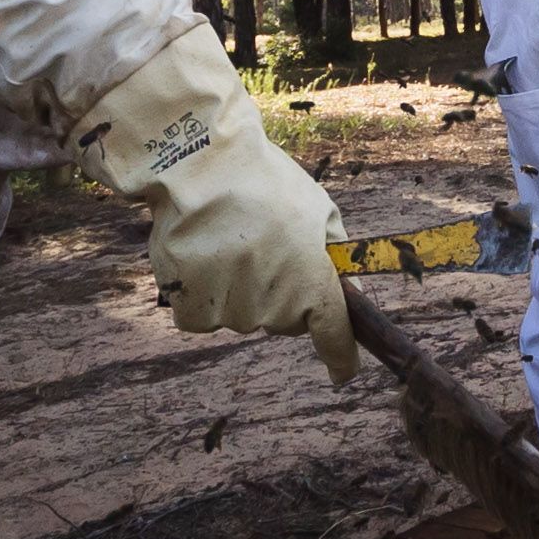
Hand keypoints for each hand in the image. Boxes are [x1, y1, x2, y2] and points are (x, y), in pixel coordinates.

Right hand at [75, 19, 358, 381]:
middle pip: (282, 319)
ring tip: (227, 238)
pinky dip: (202, 292)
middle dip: (280, 291)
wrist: (199, 165)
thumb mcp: (319, 210)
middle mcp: (273, 307)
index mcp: (311, 283)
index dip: (341, 357)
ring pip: (240, 315)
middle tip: (264, 242)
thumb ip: (335, 257)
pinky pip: (204, 314)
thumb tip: (349, 292)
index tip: (343, 374)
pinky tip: (201, 253)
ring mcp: (229, 310)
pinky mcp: (190, 308)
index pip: (333, 336)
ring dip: (238, 287)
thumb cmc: (265, 182)